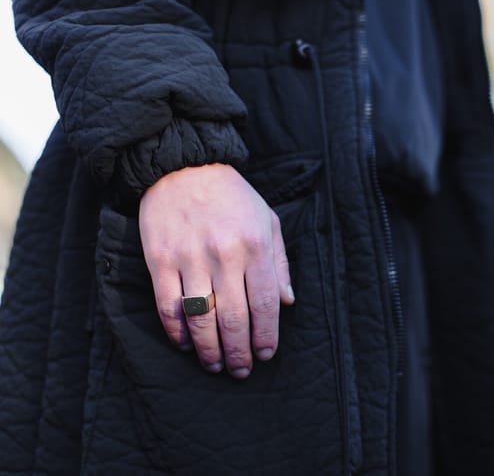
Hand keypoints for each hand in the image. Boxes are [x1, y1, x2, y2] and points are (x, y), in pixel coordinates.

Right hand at [139, 163, 293, 378]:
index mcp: (255, 246)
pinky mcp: (160, 259)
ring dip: (209, 349)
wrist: (185, 166)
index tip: (265, 354)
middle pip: (234, 318)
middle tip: (240, 371)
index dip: (266, 335)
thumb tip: (288, 303)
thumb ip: (280, 263)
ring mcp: (190, 258)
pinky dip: (177, 332)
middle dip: (239, 352)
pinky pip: (168, 306)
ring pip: (201, 318)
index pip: (265, 303)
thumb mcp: (268, 220)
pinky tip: (186, 345)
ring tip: (215, 365)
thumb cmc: (233, 196)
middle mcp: (224, 255)